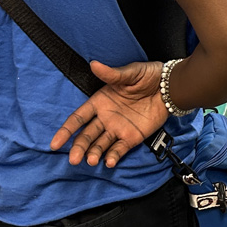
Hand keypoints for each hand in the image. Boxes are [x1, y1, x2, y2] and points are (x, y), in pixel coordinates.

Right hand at [50, 59, 168, 168]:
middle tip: (74, 159)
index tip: (55, 143)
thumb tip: (94, 64)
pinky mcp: (132, 137)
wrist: (170, 86)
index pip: (78, 118)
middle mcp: (105, 118)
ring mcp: (118, 129)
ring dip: (94, 153)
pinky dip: (113, 156)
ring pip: (100, 144)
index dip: (66, 130)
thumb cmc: (148, 76)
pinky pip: (119, 149)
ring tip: (91, 160)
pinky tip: (109, 162)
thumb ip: (112, 74)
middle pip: (86, 135)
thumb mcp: (131, 73)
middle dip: (78, 147)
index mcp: (100, 102)